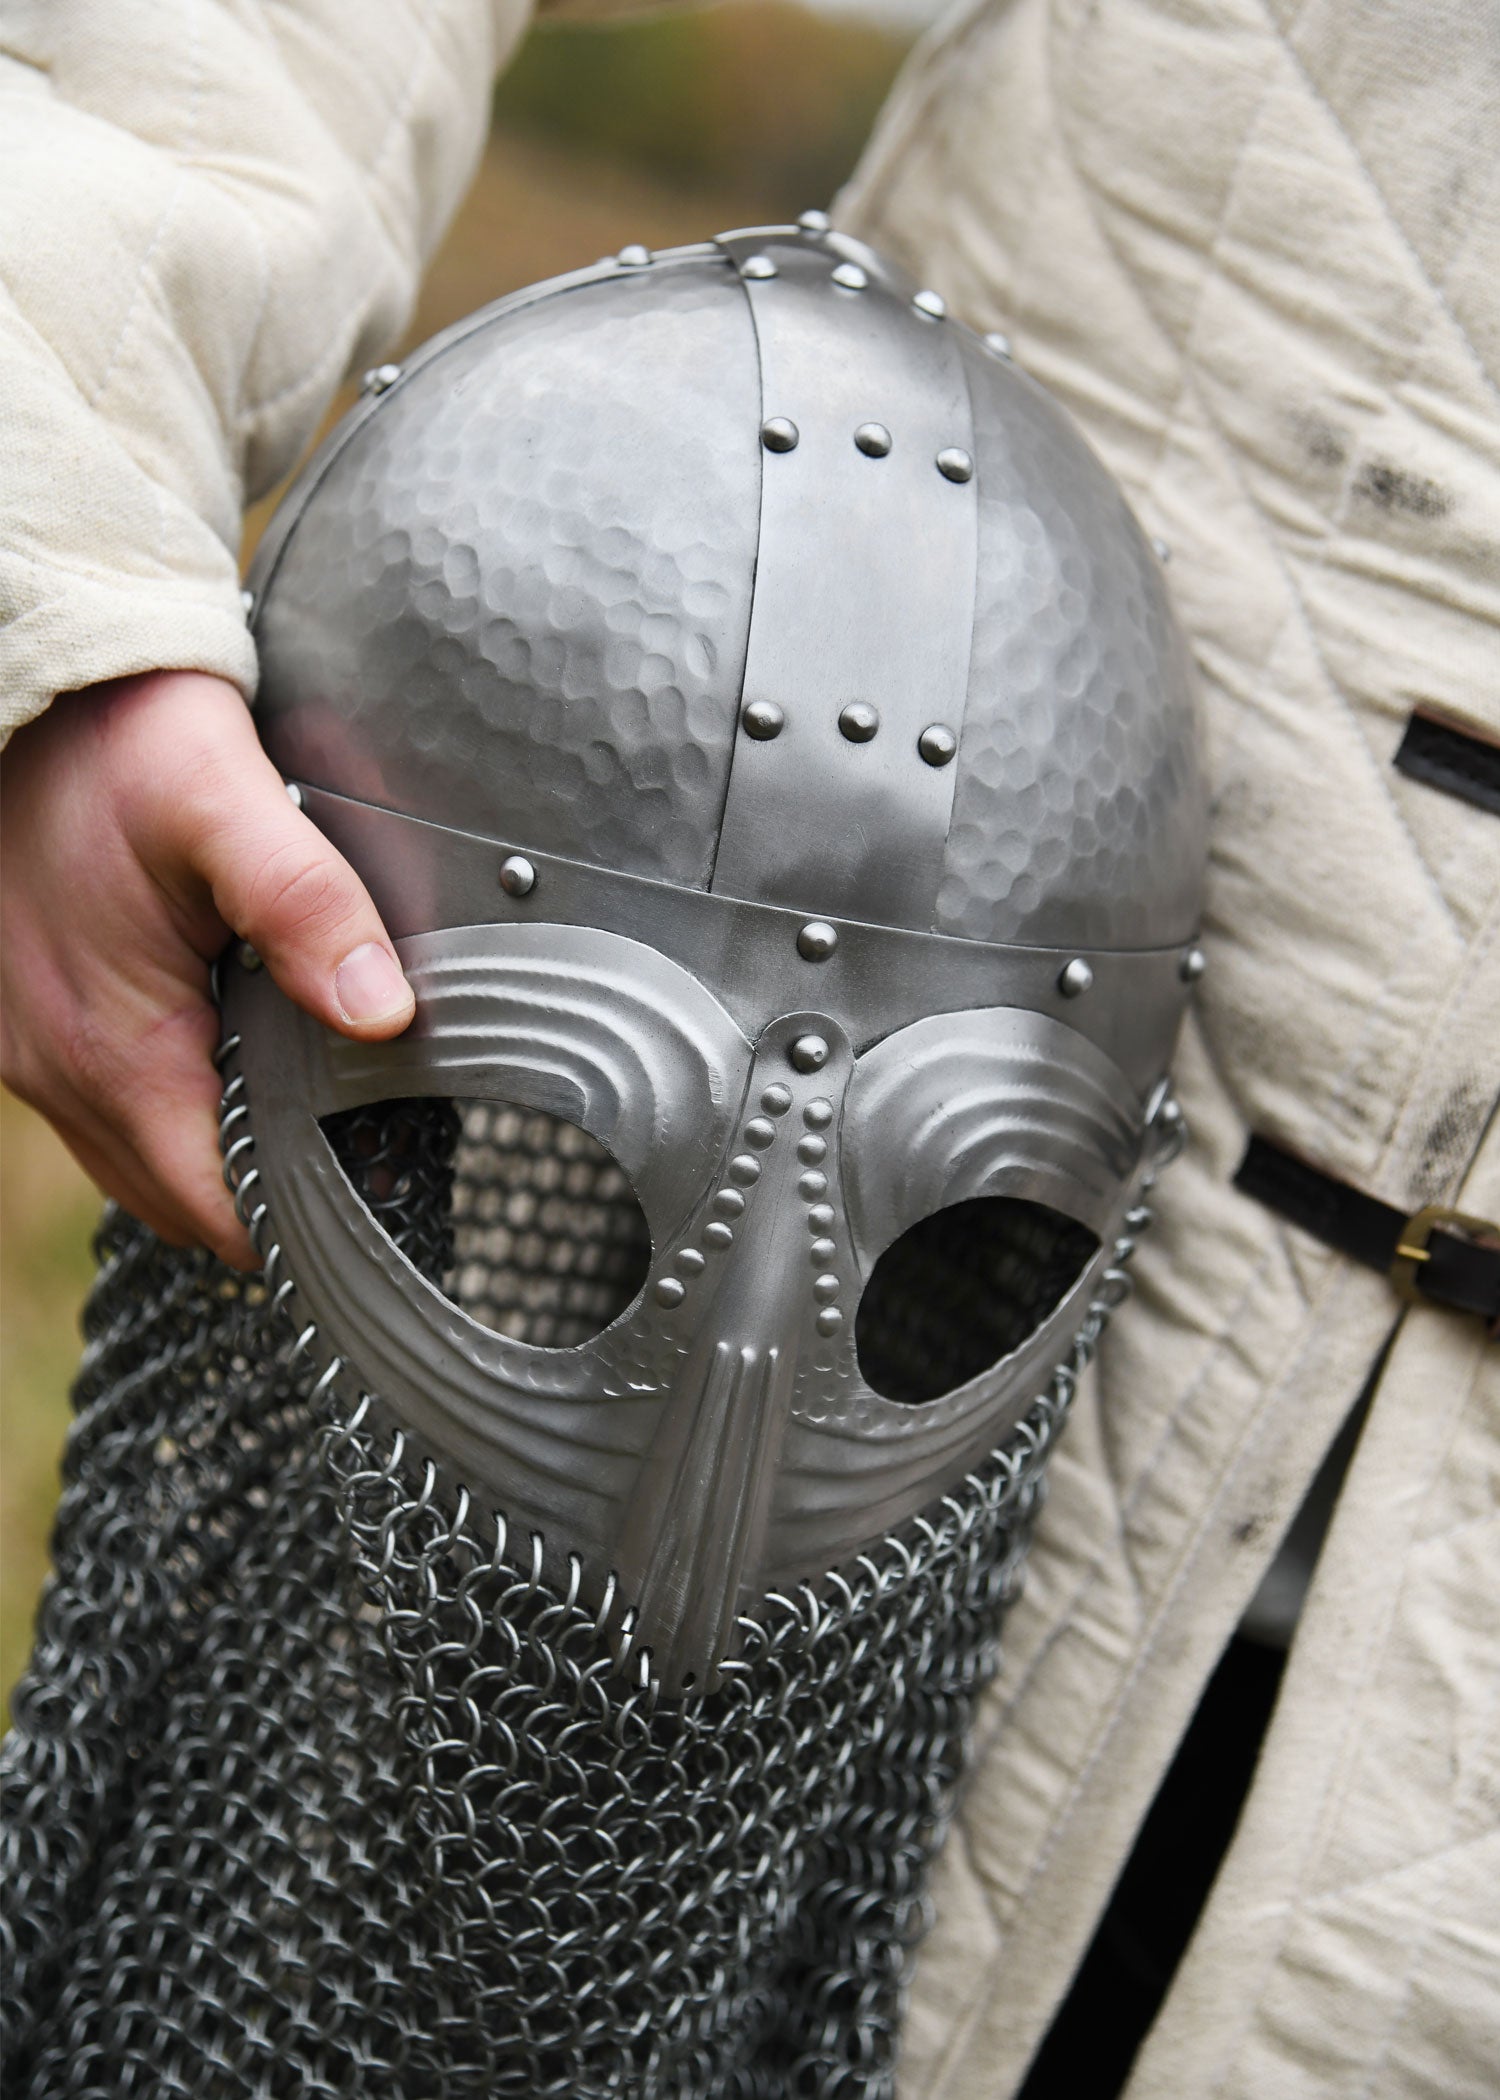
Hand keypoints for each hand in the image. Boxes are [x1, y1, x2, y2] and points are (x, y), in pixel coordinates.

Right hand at [1, 671, 414, 1267]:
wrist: (24, 672)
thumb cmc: (117, 733)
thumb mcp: (223, 800)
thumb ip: (306, 906)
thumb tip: (383, 1015)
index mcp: (111, 1050)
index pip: (218, 1210)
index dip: (300, 1223)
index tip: (380, 1205)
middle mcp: (56, 1071)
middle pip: (184, 1198)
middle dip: (270, 1197)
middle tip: (372, 1156)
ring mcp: (31, 1048)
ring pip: (142, 1156)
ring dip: (219, 1151)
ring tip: (316, 1111)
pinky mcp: (26, 1014)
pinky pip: (110, 1102)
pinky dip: (175, 1104)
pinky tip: (235, 1051)